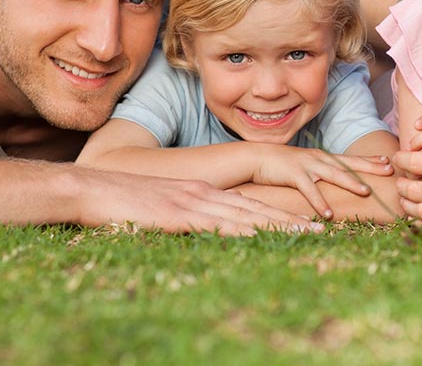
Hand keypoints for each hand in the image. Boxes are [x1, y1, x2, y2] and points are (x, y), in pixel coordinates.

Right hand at [73, 167, 323, 235]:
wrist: (93, 188)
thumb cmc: (121, 203)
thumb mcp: (161, 210)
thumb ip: (183, 218)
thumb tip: (200, 233)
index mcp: (201, 193)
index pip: (249, 204)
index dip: (280, 212)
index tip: (308, 221)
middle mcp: (204, 194)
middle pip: (258, 207)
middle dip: (294, 217)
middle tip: (327, 224)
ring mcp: (194, 202)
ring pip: (247, 214)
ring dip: (282, 224)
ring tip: (312, 231)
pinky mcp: (180, 212)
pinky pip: (219, 222)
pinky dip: (246, 229)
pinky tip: (266, 234)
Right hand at [252, 145, 393, 218]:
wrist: (259, 157)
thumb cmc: (284, 165)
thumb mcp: (307, 166)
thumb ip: (322, 172)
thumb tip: (337, 181)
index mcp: (324, 158)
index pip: (351, 158)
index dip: (370, 160)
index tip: (389, 161)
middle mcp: (320, 159)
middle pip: (349, 163)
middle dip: (370, 166)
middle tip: (389, 170)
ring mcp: (308, 165)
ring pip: (334, 174)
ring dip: (351, 183)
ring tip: (366, 192)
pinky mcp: (294, 175)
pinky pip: (310, 190)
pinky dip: (320, 202)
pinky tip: (328, 214)